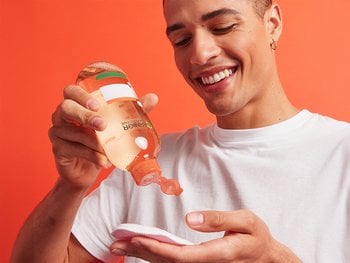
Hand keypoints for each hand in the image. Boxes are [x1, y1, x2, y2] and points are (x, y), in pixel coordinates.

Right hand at [49, 84, 157, 189]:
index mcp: (76, 104)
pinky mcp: (58, 149)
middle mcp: (62, 116)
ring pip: (72, 132)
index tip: (97, 104)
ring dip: (93, 141)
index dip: (81, 95)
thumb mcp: (116, 125)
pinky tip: (103, 161)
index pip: (71, 91)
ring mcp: (57, 132)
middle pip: (66, 108)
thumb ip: (132, 110)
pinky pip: (73, 149)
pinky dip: (91, 155)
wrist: (88, 169)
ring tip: (108, 149)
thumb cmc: (101, 140)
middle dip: (85, 115)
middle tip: (103, 125)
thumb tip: (153, 98)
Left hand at [110, 209, 300, 261]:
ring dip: (143, 254)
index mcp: (216, 255)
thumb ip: (218, 220)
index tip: (135, 239)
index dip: (156, 248)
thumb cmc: (256, 238)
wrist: (266, 258)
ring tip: (122, 244)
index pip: (180, 256)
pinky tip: (143, 248)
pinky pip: (174, 262)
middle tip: (116, 242)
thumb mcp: (246, 221)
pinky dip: (155, 255)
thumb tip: (189, 218)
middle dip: (141, 252)